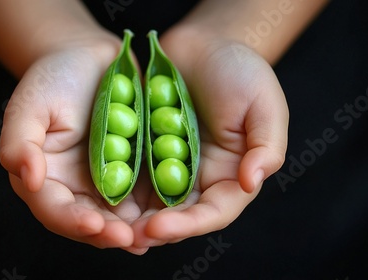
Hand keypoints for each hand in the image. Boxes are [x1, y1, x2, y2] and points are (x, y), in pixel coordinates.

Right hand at [0, 33, 148, 250]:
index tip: (95, 225)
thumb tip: (29, 178)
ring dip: (133, 231)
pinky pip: (139, 197)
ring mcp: (102, 182)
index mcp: (43, 177)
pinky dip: (151, 210)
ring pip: (115, 217)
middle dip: (108, 234)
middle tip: (131, 240)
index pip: (53, 209)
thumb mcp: (29, 104)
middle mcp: (72, 187)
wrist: (91, 60)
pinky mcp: (128, 173)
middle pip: (87, 222)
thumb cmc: (55, 78)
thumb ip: (20, 141)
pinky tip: (168, 217)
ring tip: (151, 236)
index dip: (72, 221)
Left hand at [128, 27, 288, 248]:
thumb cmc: (241, 71)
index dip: (189, 225)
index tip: (159, 227)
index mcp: (232, 175)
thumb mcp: (265, 104)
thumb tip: (251, 183)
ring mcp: (172, 165)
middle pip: (180, 215)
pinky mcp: (149, 150)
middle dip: (155, 230)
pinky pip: (134, 174)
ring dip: (133, 217)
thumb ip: (267, 147)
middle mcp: (201, 178)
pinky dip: (121, 187)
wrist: (205, 44)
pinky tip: (101, 194)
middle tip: (126, 237)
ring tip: (108, 227)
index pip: (214, 212)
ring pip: (153, 202)